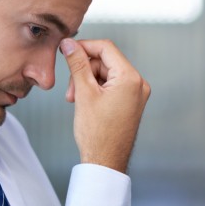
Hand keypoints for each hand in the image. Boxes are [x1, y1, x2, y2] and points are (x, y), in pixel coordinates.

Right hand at [60, 38, 150, 173]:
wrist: (106, 161)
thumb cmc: (97, 133)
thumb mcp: (83, 93)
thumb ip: (77, 64)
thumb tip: (69, 44)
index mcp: (130, 79)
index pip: (105, 48)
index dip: (83, 47)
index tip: (66, 50)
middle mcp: (138, 84)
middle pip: (105, 61)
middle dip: (84, 71)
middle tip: (70, 89)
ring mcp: (136, 93)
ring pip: (106, 74)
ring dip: (87, 81)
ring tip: (75, 99)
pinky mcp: (130, 102)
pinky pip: (111, 85)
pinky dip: (95, 89)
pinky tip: (84, 102)